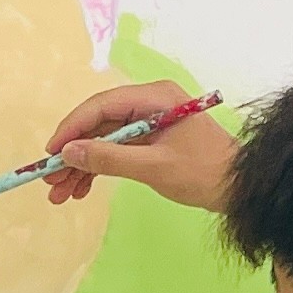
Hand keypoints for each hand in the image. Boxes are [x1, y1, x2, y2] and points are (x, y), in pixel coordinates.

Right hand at [42, 83, 237, 214]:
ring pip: (105, 139)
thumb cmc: (205, 174)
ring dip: (83, 166)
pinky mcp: (153, 139)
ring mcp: (151, 121)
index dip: (71, 129)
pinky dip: (101, 168)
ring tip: (61, 194)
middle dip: (74, 154)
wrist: (242, 188)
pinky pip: (118, 149)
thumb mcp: (154, 168)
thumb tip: (69, 152)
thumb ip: (110, 158)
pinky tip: (81, 189)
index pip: (101, 106)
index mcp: (154, 97)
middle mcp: (150, 102)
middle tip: (51, 182)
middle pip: (99, 124)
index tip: (50, 153)